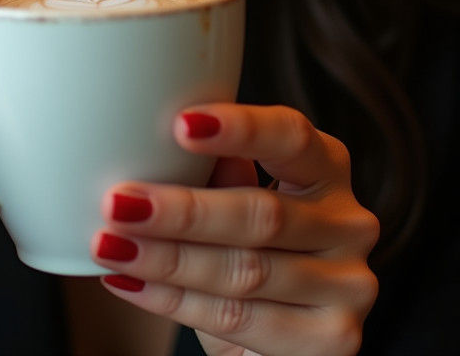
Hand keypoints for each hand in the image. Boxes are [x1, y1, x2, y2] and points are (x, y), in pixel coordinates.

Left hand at [92, 104, 378, 355]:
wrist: (278, 336)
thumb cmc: (248, 245)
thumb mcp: (234, 198)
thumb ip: (215, 173)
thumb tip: (156, 143)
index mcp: (326, 166)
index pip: (291, 137)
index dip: (240, 129)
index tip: (180, 124)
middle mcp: (349, 221)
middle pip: (261, 214)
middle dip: (182, 209)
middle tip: (119, 202)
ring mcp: (349, 284)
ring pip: (244, 272)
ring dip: (167, 259)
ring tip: (110, 245)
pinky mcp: (333, 340)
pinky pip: (240, 319)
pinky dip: (173, 301)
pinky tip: (130, 282)